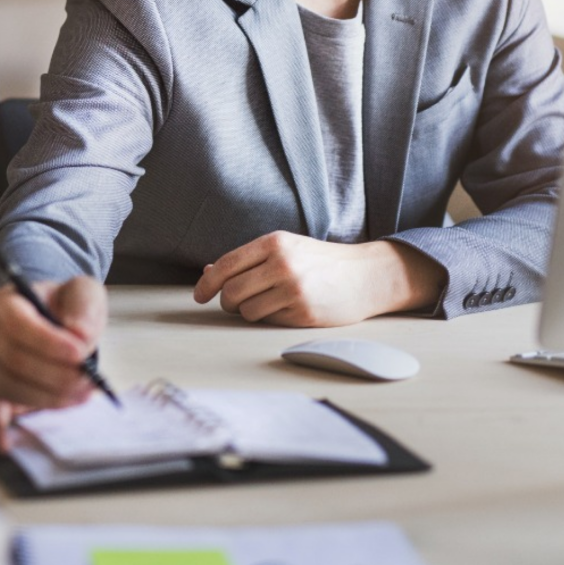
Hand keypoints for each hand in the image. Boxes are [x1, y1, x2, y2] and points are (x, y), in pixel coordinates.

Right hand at [0, 276, 106, 450]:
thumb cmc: (65, 307)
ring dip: (49, 397)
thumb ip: (83, 305)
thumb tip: (80, 335)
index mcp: (8, 303)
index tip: (80, 352)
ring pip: (10, 388)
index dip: (48, 340)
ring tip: (81, 393)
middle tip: (88, 379)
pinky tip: (7, 443)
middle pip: (15, 360)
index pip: (17, 322)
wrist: (56, 321)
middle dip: (56, 374)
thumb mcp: (83, 293)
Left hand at [192, 233, 442, 326]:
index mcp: (274, 242)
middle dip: (227, 301)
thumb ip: (248, 260)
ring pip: (246, 310)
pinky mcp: (303, 311)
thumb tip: (208, 272)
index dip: (207, 284)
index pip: (227, 264)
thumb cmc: (319, 262)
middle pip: (231, 291)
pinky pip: (267, 321)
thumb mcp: (285, 249)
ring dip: (248, 312)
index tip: (199, 296)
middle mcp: (282, 263)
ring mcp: (293, 288)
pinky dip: (269, 319)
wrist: (365, 276)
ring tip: (266, 304)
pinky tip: (284, 310)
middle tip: (235, 303)